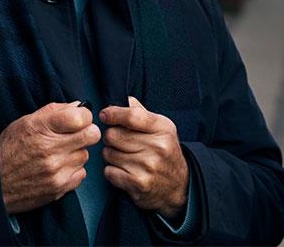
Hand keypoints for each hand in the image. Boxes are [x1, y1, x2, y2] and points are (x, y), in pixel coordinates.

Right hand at [0, 101, 100, 213]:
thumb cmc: (8, 149)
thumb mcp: (25, 121)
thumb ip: (54, 111)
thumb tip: (77, 106)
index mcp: (43, 128)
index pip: (82, 117)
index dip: (83, 116)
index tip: (78, 118)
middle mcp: (51, 149)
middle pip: (92, 135)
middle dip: (86, 132)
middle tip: (75, 135)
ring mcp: (56, 170)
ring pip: (85, 155)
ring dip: (76, 153)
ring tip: (58, 154)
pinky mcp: (59, 187)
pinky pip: (81, 174)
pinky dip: (73, 170)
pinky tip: (58, 168)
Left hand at [99, 96, 188, 218]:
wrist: (178, 184)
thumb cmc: (165, 152)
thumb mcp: (161, 128)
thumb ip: (142, 113)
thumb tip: (125, 100)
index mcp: (162, 128)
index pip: (131, 116)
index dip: (113, 113)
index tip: (105, 115)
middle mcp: (157, 147)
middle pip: (114, 135)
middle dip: (110, 136)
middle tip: (117, 140)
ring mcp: (148, 166)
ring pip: (109, 153)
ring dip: (111, 154)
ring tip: (123, 156)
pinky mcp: (138, 183)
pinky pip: (109, 171)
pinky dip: (112, 171)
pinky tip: (123, 170)